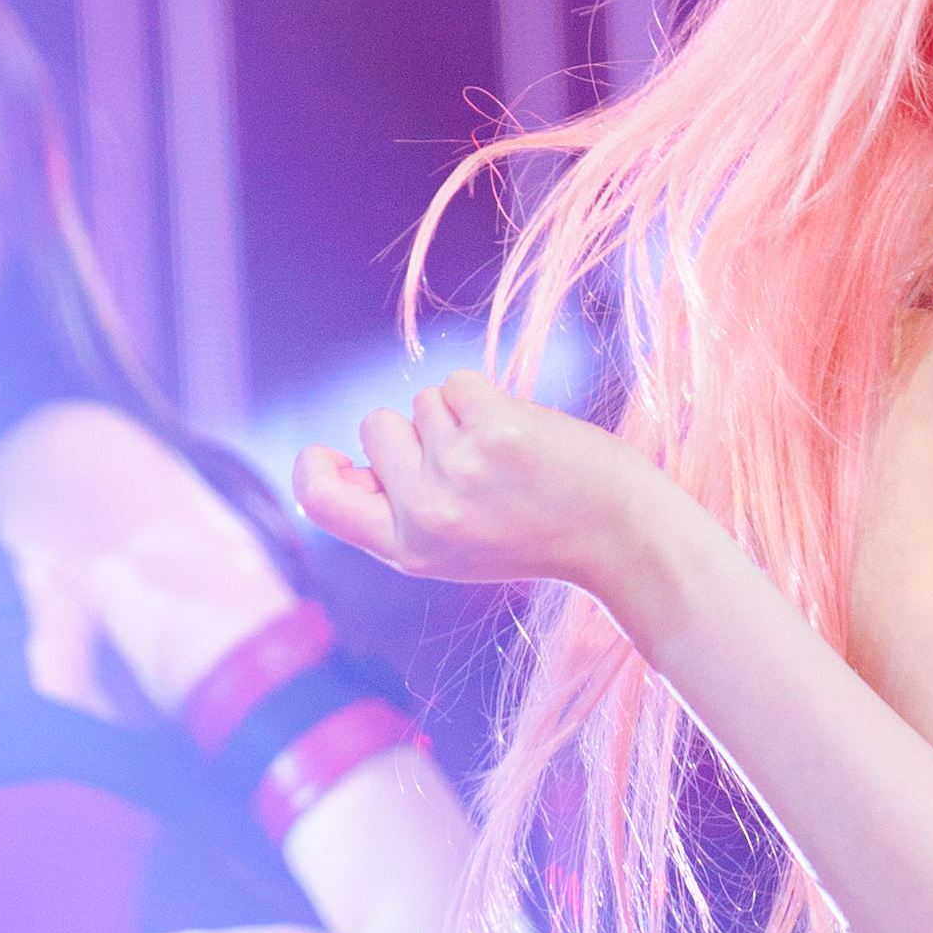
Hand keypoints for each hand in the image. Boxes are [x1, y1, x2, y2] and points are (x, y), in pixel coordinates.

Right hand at [295, 369, 670, 591]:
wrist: (620, 535)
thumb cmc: (538, 532)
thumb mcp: (453, 546)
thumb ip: (398, 509)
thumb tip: (340, 461)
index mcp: (406, 549)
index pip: (322, 502)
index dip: (313, 469)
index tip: (325, 453)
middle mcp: (423, 512)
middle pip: (376, 426)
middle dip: (417, 428)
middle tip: (475, 464)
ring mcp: (455, 468)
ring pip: (424, 402)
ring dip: (463, 414)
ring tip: (509, 456)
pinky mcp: (493, 430)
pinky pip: (458, 383)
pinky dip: (487, 396)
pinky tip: (521, 432)